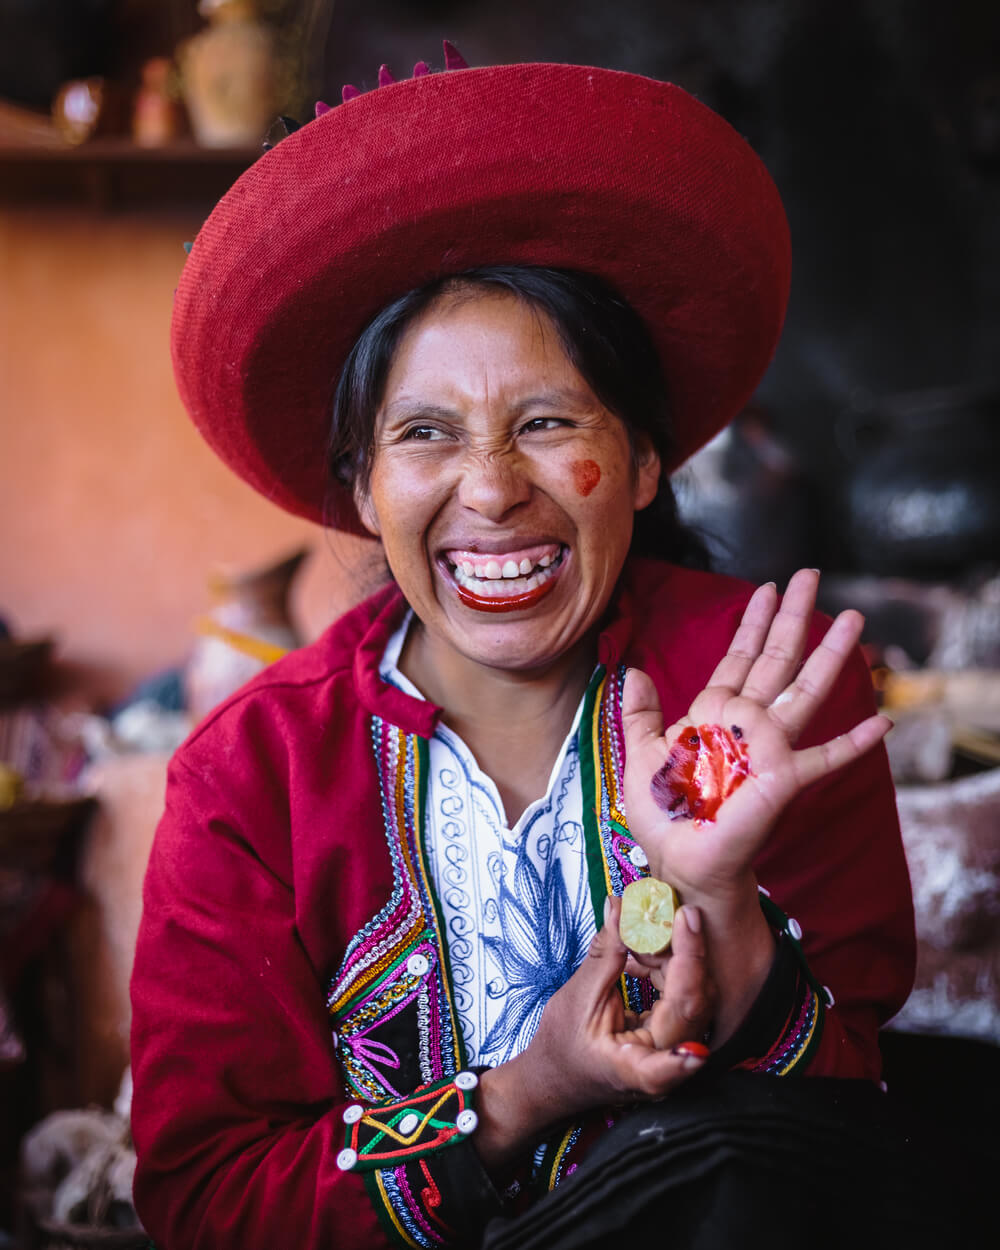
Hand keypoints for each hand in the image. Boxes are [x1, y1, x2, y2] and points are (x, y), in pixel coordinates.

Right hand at [474, 898, 714, 1167]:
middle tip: (664, 907)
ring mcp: (674, 1052)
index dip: (692, 966)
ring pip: (693, 993)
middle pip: (694, 996)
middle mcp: (668, 1063)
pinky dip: (665, 968)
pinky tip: (642, 950)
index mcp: (642, 1064)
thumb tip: (620, 905)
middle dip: (680, 946)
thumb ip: (607, 954)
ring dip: (671, 955)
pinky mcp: (672, 1038)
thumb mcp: (578, 998)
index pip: (682, 1010)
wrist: (553, 1080)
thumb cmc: (561, 1047)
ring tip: (643, 929)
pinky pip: (682, 996)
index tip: (689, 921)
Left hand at [621, 569, 889, 906]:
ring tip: (854, 620)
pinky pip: (824, 757)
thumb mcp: (641, 753)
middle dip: (792, 616)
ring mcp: (769, 747)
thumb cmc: (662, 812)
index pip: (738, 657)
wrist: (678, 858)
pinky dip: (853, 742)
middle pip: (775, 658)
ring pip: (803, 690)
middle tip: (810, 575)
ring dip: (830, 655)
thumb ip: (639, 713)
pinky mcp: (783, 777)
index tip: (767, 588)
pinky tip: (882, 722)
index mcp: (713, 713)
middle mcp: (746, 722)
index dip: (752, 622)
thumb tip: (634, 671)